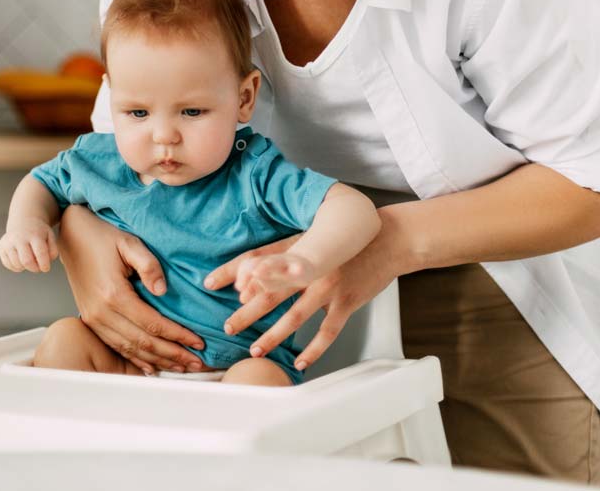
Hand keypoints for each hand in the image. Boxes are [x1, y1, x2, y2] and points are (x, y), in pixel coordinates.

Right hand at [0, 220, 57, 272]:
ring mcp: (8, 242)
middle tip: (38, 268)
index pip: (40, 253)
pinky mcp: (1, 247)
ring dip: (25, 268)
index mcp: (34, 235)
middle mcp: (19, 237)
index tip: (46, 268)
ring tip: (30, 262)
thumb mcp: (50, 237)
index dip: (44, 264)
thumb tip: (46, 262)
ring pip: (17, 264)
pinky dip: (16, 267)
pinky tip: (21, 261)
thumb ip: (52, 250)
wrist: (24, 221)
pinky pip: (8, 264)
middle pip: (27, 261)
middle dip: (34, 268)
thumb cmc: (39, 233)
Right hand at [56, 204, 206, 374]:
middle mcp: (101, 313)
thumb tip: (162, 291)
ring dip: (157, 361)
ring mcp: (93, 319)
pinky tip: (151, 367)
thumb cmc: (103, 237)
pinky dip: (135, 359)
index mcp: (113, 295)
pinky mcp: (90, 320)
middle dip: (173, 355)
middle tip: (197, 364)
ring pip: (130, 348)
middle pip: (143, 342)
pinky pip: (115, 346)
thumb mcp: (130, 243)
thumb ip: (149, 265)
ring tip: (180, 368)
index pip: (153, 324)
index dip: (178, 336)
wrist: (72, 236)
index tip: (198, 342)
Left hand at [203, 211, 409, 370]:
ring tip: (255, 350)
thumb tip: (261, 272)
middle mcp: (310, 269)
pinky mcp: (347, 300)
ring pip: (294, 316)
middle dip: (247, 312)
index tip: (211, 282)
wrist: (389, 239)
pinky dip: (313, 348)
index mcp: (299, 249)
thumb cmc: (350, 241)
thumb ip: (292, 254)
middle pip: (270, 292)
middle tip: (227, 327)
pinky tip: (300, 361)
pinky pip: (327, 330)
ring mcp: (329, 285)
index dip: (233, 270)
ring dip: (273, 335)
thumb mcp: (317, 238)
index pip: (258, 259)